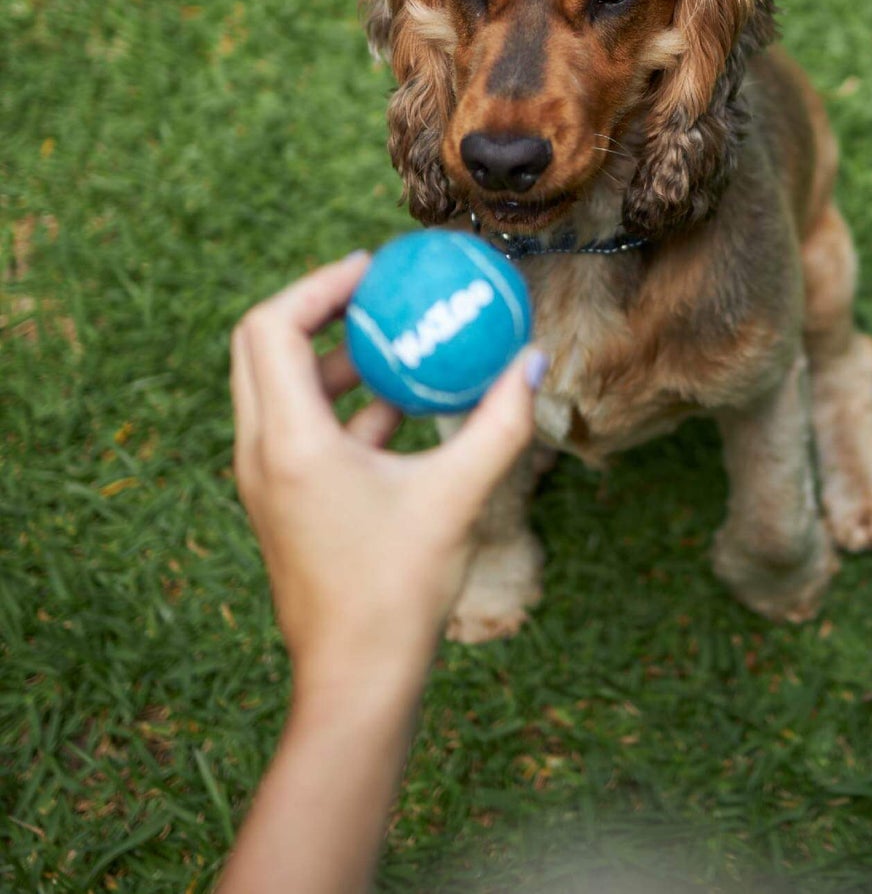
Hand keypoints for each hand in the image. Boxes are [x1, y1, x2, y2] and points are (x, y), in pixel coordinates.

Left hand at [229, 252, 538, 698]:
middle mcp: (262, 453)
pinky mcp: (284, 503)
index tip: (374, 269)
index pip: (272, 329)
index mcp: (289, 443)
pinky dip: (341, 401)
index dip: (317, 285)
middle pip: (262, 348)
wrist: (355, 679)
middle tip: (378, 289)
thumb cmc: (400, 590)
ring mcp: (267, 481)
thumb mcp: (458, 496)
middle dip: (317, 307)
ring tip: (396, 340)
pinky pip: (299, 427)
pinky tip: (404, 406)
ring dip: (330, 355)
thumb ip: (500, 422)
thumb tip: (534, 360)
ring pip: (278, 387)